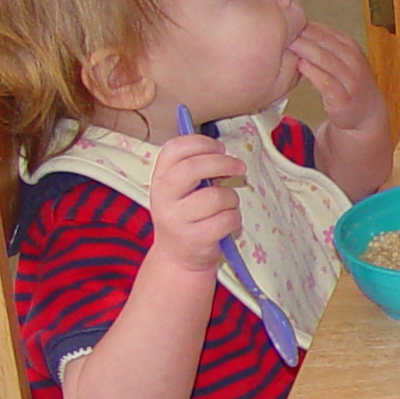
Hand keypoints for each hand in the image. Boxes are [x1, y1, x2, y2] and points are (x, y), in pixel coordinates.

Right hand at [147, 133, 244, 275]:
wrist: (177, 256)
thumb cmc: (186, 215)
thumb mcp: (181, 190)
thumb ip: (196, 170)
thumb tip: (224, 155)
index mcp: (159, 178)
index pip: (174, 149)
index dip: (201, 143)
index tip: (220, 147)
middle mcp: (163, 197)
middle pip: (193, 168)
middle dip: (223, 163)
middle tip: (239, 167)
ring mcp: (177, 219)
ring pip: (216, 196)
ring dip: (232, 197)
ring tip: (229, 204)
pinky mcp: (194, 239)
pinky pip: (226, 220)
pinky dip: (235, 219)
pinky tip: (229, 222)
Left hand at [290, 20, 387, 135]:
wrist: (367, 112)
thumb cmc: (346, 82)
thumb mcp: (339, 57)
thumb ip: (320, 44)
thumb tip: (293, 27)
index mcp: (350, 46)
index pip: (324, 31)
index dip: (303, 25)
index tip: (284, 22)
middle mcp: (353, 61)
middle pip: (325, 43)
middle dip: (302, 35)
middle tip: (279, 31)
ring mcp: (351, 80)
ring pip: (327, 60)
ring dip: (306, 51)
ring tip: (287, 45)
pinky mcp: (344, 99)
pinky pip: (328, 84)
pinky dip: (313, 73)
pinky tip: (300, 66)